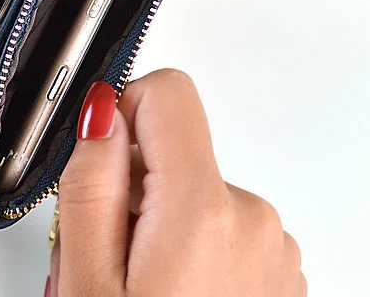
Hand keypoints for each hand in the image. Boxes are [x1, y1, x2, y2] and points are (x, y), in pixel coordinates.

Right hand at [50, 70, 304, 295]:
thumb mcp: (89, 280)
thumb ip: (92, 185)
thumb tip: (101, 114)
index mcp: (205, 210)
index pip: (169, 92)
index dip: (123, 110)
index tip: (103, 155)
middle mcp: (253, 218)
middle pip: (177, 149)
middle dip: (135, 186)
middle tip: (111, 256)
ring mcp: (274, 248)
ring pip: (197, 192)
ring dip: (164, 225)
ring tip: (143, 285)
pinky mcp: (280, 272)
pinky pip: (225, 229)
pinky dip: (195, 252)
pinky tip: (175, 294)